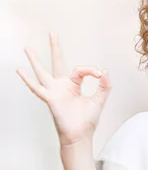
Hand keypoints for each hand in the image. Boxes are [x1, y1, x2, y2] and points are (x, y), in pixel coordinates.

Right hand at [16, 32, 111, 146]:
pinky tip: (20, 71)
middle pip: (57, 62)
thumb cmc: (87, 120)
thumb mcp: (99, 100)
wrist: (80, 135)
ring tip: (27, 48)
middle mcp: (62, 86)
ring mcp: (55, 92)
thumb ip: (104, 86)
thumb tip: (106, 72)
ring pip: (43, 72)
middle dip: (55, 48)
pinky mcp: (51, 99)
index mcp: (74, 85)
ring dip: (35, 60)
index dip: (92, 70)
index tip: (100, 74)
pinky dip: (29, 80)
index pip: (81, 69)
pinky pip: (38, 88)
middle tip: (52, 33)